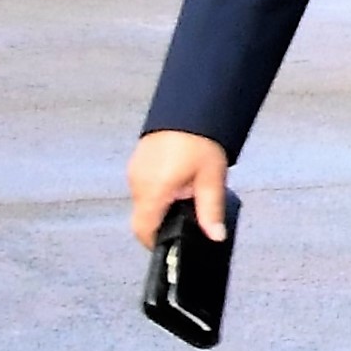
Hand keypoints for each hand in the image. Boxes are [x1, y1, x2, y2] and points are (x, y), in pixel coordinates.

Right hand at [129, 130, 229, 247]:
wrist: (190, 105)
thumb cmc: (201, 140)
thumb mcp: (211, 178)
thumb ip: (211, 211)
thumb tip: (215, 237)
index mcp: (153, 191)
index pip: (143, 230)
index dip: (155, 242)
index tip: (170, 244)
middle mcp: (138, 183)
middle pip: (142, 217)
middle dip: (162, 222)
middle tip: (185, 218)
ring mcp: (134, 170)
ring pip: (143, 201)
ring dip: (160, 204)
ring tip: (186, 193)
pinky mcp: (137, 161)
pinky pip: (143, 185)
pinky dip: (157, 190)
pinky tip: (178, 180)